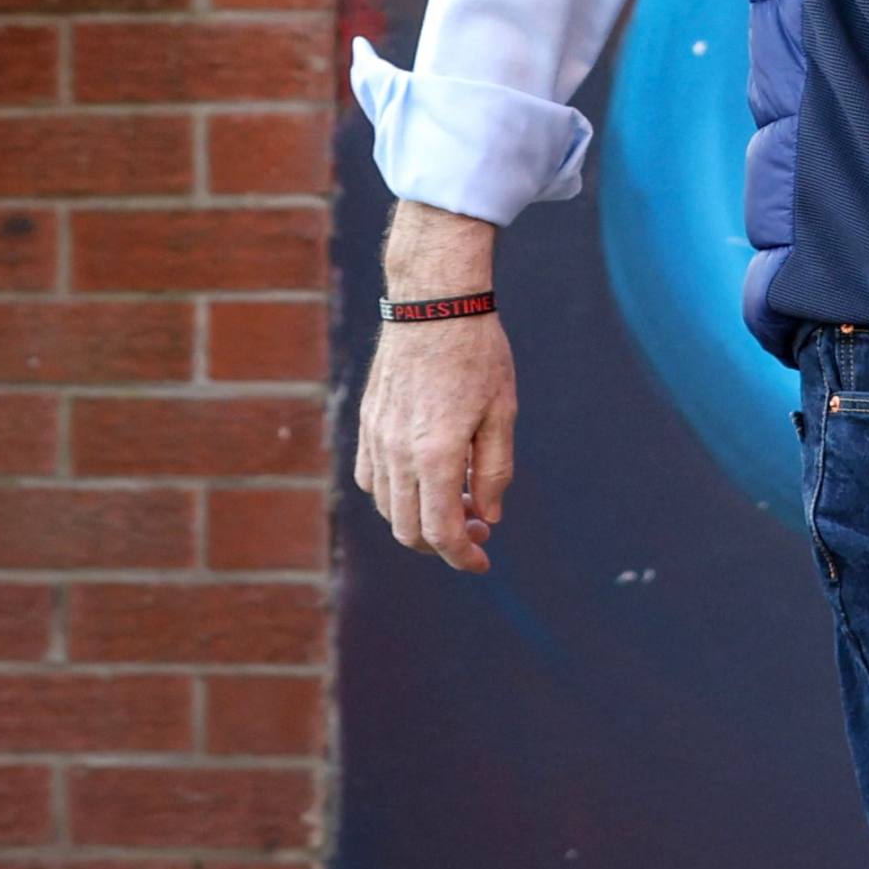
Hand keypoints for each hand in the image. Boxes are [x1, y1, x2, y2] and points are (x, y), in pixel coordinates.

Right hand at [353, 200, 515, 573]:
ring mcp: (375, 440)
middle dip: (444, 542)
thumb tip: (490, 516)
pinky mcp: (366, 425)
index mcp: (435, 455)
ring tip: (461, 497)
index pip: (441, 530)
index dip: (462, 556)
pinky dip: (396, 494)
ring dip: (420, 518)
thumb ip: (495, 470)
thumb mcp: (502, 413)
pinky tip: (427, 478)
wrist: (433, 306)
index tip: (483, 562)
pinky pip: (372, 479)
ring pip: (387, 507)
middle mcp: (397, 454)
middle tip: (480, 526)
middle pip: (408, 529)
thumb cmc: (479, 355)